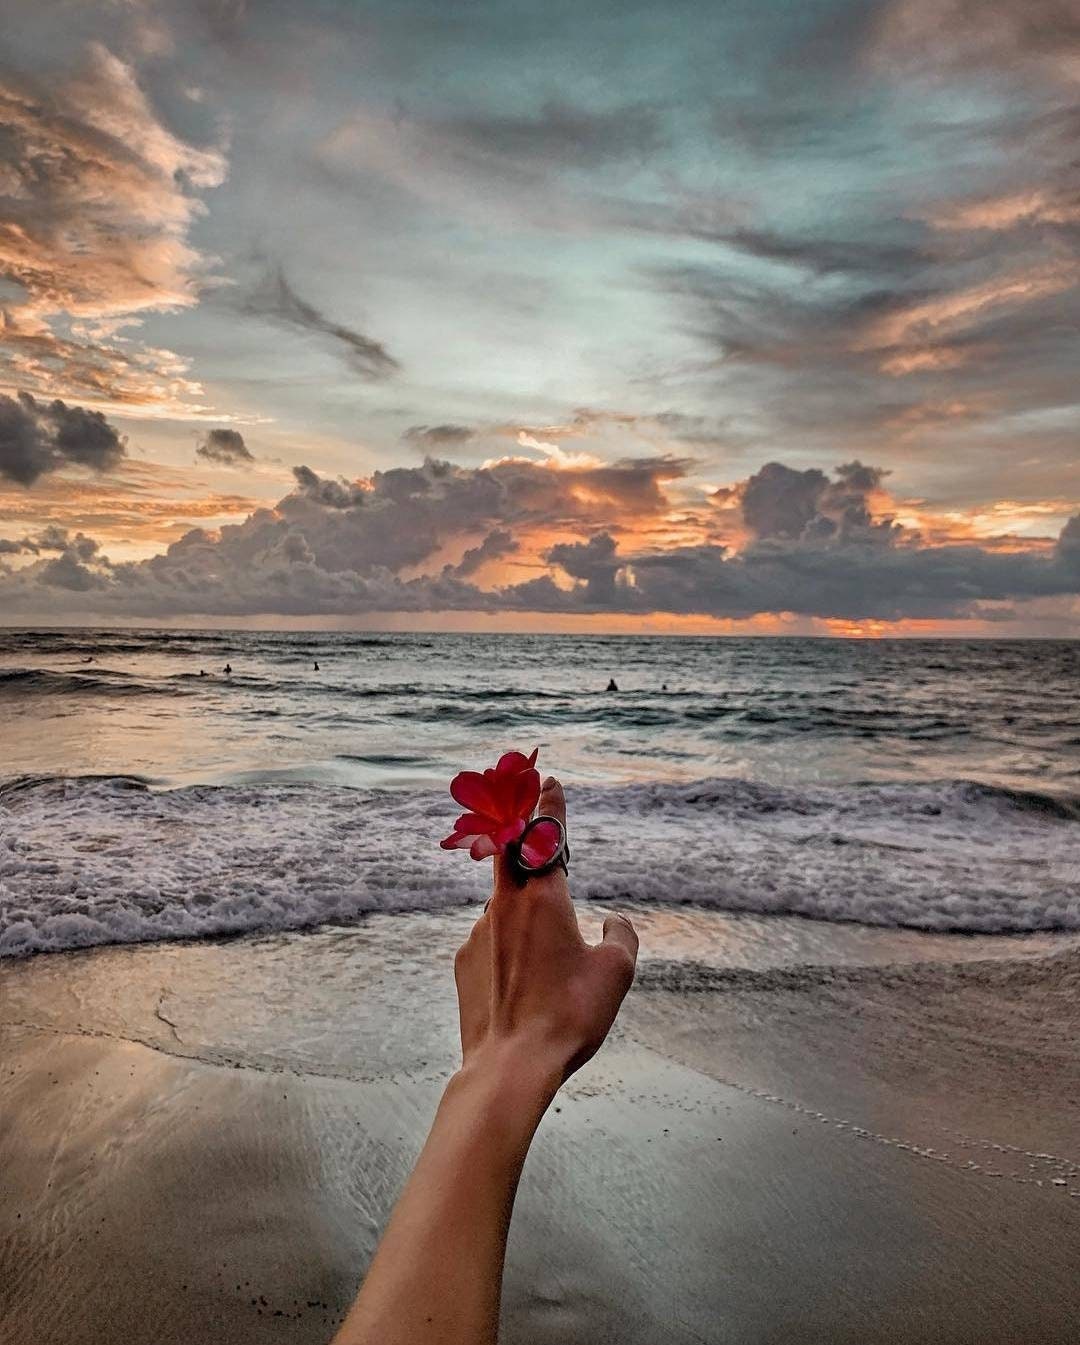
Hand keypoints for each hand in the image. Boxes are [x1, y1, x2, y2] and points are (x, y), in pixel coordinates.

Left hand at [453, 776, 638, 1098]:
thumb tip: (613, 923)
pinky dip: (507, 948)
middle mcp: (506, 906)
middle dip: (521, 830)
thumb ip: (621, 937)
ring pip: (503, 906)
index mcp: (544, 899)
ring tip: (545, 954)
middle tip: (528, 814)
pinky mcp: (464, 962)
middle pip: (510, 853)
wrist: (510, 1065)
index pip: (547, 837)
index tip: (547, 780)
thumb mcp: (617, 974)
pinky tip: (522, 983)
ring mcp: (479, 934)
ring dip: (521, 909)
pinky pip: (490, 942)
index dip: (550, 806)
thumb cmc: (569, 1016)